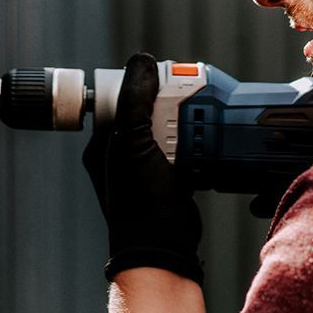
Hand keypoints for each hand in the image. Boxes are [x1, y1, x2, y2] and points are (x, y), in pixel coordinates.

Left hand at [82, 53, 203, 283]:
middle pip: (151, 110)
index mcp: (104, 141)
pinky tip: (208, 141)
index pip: (123, 97)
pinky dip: (197, 143)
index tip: (170, 78)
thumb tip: (141, 62)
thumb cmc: (137, 202)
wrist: (162, 250)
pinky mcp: (169, 177)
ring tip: (202, 118)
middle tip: (192, 97)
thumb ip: (135, 100)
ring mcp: (147, 166)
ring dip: (188, 122)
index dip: (146, 85)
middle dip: (173, 103)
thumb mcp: (132, 141)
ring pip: (170, 128)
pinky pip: (184, 148)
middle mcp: (122, 152)